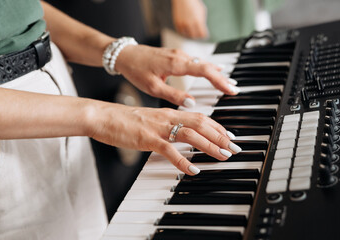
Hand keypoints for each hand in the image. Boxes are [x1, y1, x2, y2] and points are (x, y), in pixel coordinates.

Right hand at [88, 102, 240, 174]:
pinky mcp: (147, 139)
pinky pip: (169, 150)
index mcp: (168, 113)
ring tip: (223, 155)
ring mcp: (158, 128)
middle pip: (201, 124)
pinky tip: (193, 170)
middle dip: (221, 136)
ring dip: (209, 146)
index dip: (217, 126)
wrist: (103, 116)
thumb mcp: (150, 119)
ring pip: (191, 135)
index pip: (200, 117)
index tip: (229, 135)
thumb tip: (179, 134)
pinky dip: (183, 160)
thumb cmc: (124, 119)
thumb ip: (166, 125)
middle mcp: (167, 118)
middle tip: (235, 147)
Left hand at [115, 45, 239, 106]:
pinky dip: (207, 68)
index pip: (205, 71)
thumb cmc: (136, 70)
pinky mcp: (176, 55)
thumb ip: (174, 95)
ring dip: (216, 73)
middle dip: (222, 78)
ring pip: (203, 63)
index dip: (219, 81)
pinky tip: (214, 71)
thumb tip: (191, 103)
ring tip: (228, 84)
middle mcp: (180, 57)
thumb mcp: (153, 87)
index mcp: (176, 64)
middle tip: (234, 89)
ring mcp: (179, 55)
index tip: (230, 90)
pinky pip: (196, 61)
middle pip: (208, 66)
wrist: (124, 55)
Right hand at [172, 0, 207, 38]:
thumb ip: (202, 22)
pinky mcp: (177, 23)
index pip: (202, 34)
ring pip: (187, 35)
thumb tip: (202, 30)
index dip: (204, 35)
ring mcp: (182, 24)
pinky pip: (180, 32)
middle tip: (198, 34)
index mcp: (198, 21)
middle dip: (197, 36)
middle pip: (195, 36)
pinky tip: (186, 29)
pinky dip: (183, 32)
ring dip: (190, 34)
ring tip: (192, 32)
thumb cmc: (194, 4)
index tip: (204, 34)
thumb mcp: (202, 11)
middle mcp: (190, 24)